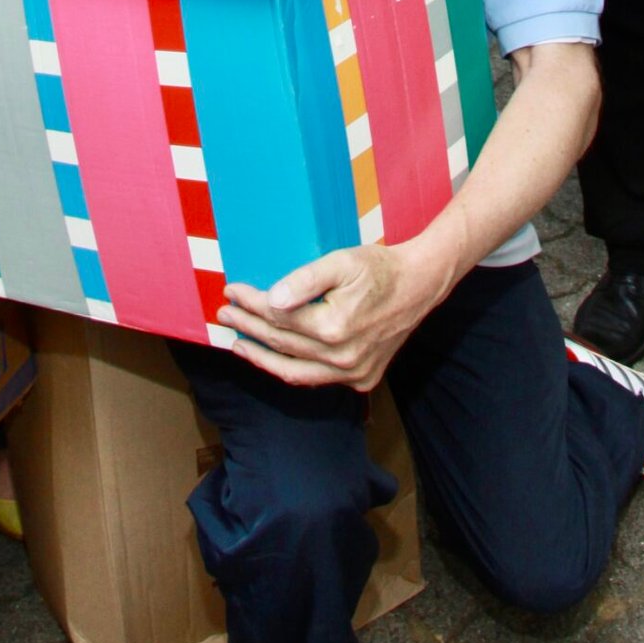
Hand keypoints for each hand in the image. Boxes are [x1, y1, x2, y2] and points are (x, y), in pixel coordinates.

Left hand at [219, 243, 440, 391]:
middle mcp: (343, 358)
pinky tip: (276, 358)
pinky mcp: (361, 380)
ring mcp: (353, 374)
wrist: (418, 286)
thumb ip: (305, 279)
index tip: (232, 291)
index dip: (251, 303)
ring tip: (239, 345)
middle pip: (282, 344)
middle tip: (225, 315)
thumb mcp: (342, 261)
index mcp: (335, 327)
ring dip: (263, 358)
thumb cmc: (379, 269)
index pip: (278, 318)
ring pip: (295, 373)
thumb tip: (272, 300)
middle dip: (249, 328)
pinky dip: (292, 369)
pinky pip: (317, 380)